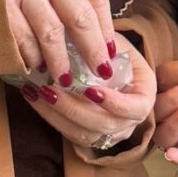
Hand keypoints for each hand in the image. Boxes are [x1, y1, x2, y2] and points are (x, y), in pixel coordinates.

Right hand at [4, 0, 114, 82]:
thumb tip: (96, 35)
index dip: (106, 27)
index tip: (110, 52)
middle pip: (79, 16)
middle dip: (92, 50)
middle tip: (98, 72)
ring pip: (52, 33)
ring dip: (61, 61)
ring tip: (64, 78)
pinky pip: (24, 39)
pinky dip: (33, 57)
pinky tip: (36, 66)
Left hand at [19, 51, 155, 158]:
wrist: (103, 60)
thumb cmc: (110, 49)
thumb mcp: (113, 42)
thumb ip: (105, 47)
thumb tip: (85, 43)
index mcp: (143, 96)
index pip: (136, 109)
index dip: (116, 104)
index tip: (91, 90)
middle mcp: (129, 120)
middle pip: (105, 125)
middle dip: (74, 109)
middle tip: (49, 89)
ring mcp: (108, 131)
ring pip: (84, 134)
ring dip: (57, 114)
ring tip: (36, 92)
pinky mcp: (87, 134)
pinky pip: (69, 134)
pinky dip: (49, 116)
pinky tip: (34, 97)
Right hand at [152, 57, 177, 159]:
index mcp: (165, 84)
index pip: (166, 75)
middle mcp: (160, 107)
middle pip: (159, 103)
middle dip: (176, 96)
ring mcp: (165, 129)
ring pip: (161, 129)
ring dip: (174, 123)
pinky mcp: (175, 148)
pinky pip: (171, 153)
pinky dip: (174, 155)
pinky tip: (176, 155)